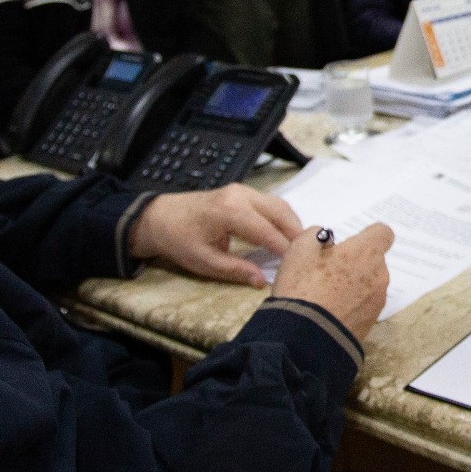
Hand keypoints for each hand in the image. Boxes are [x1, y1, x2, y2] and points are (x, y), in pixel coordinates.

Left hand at [129, 183, 303, 285]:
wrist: (162, 217)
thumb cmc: (180, 239)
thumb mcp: (204, 261)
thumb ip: (235, 270)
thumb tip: (262, 281)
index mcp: (229, 212)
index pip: (267, 231)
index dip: (285, 249)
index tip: (298, 265)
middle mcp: (240, 195)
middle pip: (280, 212)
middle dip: (296, 233)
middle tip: (309, 255)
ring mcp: (243, 190)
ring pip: (279, 204)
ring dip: (292, 224)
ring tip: (300, 247)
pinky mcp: (243, 192)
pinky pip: (271, 202)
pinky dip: (282, 217)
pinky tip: (286, 234)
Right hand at [272, 225, 392, 342]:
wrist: (306, 336)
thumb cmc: (303, 285)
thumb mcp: (300, 248)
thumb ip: (317, 235)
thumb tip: (326, 240)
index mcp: (366, 252)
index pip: (383, 233)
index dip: (368, 235)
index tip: (351, 242)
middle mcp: (379, 274)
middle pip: (374, 261)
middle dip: (356, 262)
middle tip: (328, 270)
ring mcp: (377, 301)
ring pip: (370, 284)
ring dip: (355, 284)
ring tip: (326, 294)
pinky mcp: (371, 323)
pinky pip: (364, 306)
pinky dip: (352, 305)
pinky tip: (330, 310)